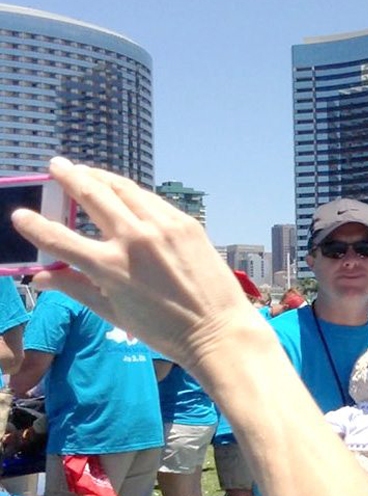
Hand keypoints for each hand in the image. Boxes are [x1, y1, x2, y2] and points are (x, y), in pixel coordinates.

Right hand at [12, 158, 254, 370]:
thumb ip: (75, 288)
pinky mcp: (186, 223)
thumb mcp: (114, 313)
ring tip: (86, 171)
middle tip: (56, 165)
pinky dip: (133, 194)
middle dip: (70, 177)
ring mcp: (163, 227)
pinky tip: (125, 193)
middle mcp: (134, 239)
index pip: (58, 238)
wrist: (218, 330)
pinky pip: (152, 200)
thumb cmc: (165, 330)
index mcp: (109, 267)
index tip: (20, 215)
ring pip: (124, 189)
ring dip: (101, 177)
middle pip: (92, 195)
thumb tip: (40, 277)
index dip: (34, 225)